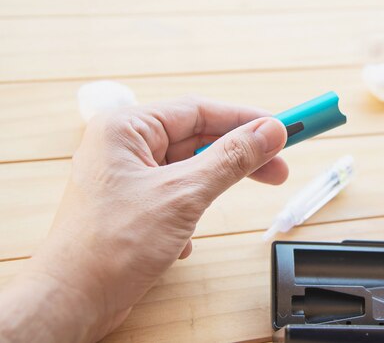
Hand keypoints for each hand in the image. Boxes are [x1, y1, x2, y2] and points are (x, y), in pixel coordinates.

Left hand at [0, 96, 287, 341]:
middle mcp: (124, 146)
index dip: (245, 119)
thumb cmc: (110, 245)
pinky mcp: (132, 204)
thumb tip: (270, 131)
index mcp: (127, 127)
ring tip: (216, 212)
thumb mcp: (184, 194)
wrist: (72, 301)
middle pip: (197, 138)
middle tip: (278, 169)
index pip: (200, 110)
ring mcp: (127, 176)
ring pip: (188, 169)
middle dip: (237, 157)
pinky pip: (176, 195)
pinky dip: (190, 213)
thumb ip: (231, 158)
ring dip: (210, 190)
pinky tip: (183, 238)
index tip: (282, 129)